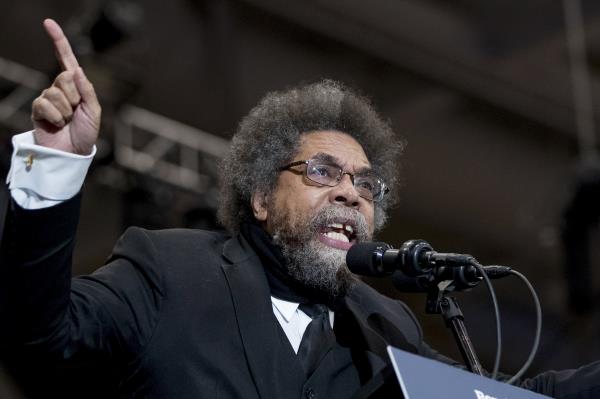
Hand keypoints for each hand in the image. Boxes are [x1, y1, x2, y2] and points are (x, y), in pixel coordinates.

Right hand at [31, 19, 100, 154]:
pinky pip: (45, 104)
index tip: (48, 23)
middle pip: (65, 77)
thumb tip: (77, 71)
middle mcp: (61, 88)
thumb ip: (88, 91)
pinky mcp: (38, 109)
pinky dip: (55, 117)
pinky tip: (57, 125)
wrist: (73, 152)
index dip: (58, 41)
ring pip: (55, 93)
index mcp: (76, 86)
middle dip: (74, 96)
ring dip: (66, 111)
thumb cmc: (86, 133)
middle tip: (75, 112)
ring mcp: (48, 98)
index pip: (66, 59)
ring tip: (67, 121)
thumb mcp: (94, 111)